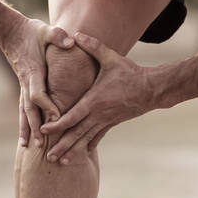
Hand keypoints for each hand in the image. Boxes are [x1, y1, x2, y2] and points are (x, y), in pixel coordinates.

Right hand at [0, 16, 73, 147]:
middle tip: (41, 143)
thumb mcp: (46, 30)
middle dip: (35, 126)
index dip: (47, 105)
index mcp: (33, 71)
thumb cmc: (31, 31)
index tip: (57, 117)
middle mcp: (26, 82)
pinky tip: (23, 137)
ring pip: (23, 111)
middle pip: (30, 108)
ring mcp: (22, 85)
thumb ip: (57, 35)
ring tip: (27, 147)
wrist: (10, 31)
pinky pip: (23, 108)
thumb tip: (70, 41)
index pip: (38, 93)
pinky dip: (23, 123)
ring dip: (26, 129)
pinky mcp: (23, 87)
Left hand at [39, 32, 156, 163]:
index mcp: (94, 101)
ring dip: (73, 151)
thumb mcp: (110, 57)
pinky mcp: (112, 123)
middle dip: (61, 146)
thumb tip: (76, 34)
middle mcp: (98, 115)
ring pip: (85, 139)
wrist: (152, 89)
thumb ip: (92, 46)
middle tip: (48, 159)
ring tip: (61, 163)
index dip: (56, 125)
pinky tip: (81, 155)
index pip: (71, 116)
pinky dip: (87, 146)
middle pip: (76, 134)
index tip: (44, 130)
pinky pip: (97, 137)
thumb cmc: (130, 72)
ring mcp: (106, 121)